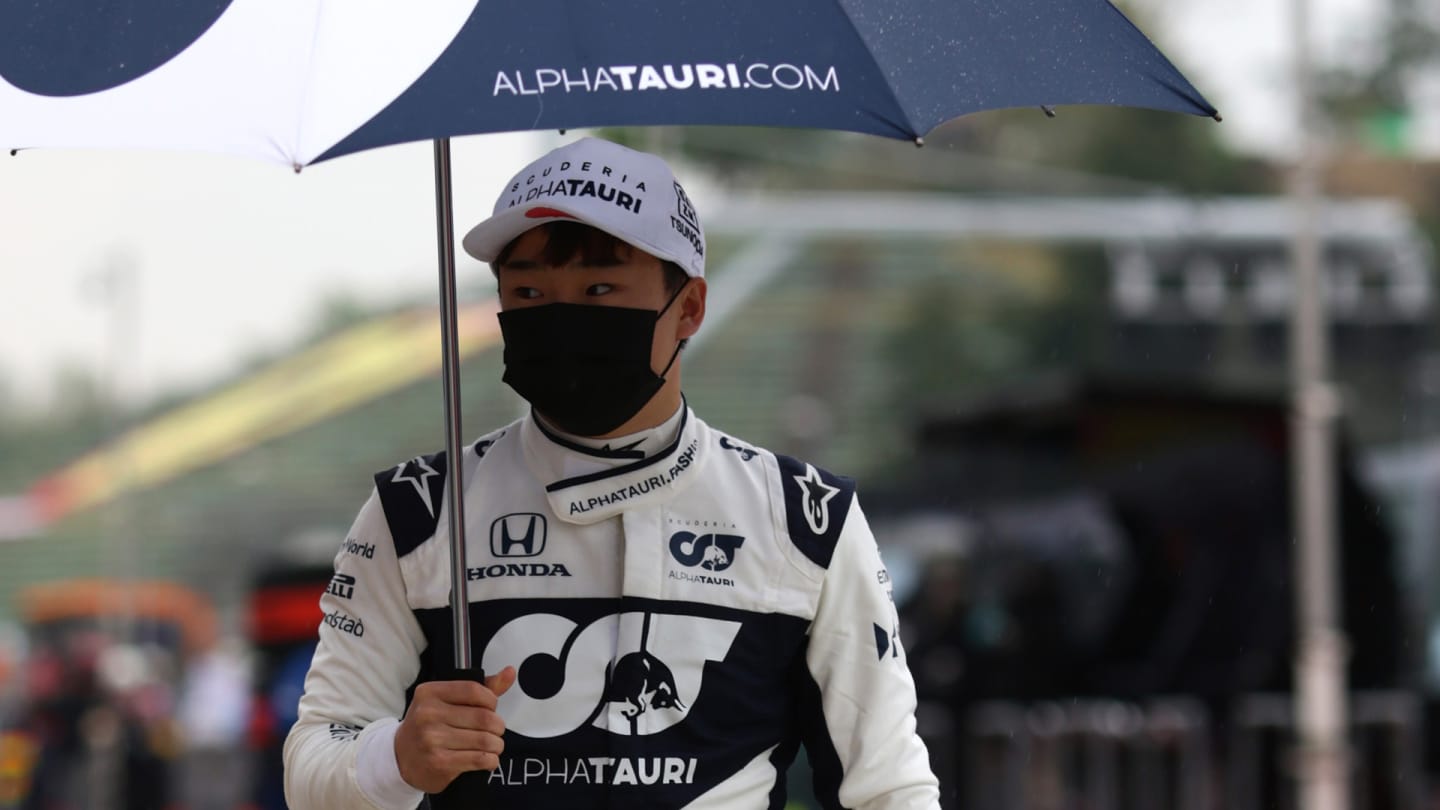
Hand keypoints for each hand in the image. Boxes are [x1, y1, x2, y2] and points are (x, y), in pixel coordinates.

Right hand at [394, 666, 516, 792]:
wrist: (400, 758)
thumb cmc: (428, 725)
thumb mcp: (446, 700)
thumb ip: (480, 688)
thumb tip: (510, 671)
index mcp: (430, 693)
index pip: (474, 690)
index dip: (491, 700)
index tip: (491, 708)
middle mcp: (428, 714)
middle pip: (483, 717)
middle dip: (497, 726)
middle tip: (496, 730)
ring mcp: (432, 740)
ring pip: (484, 740)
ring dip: (496, 745)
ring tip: (493, 745)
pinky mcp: (439, 762)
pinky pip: (479, 759)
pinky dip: (491, 760)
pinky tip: (488, 758)